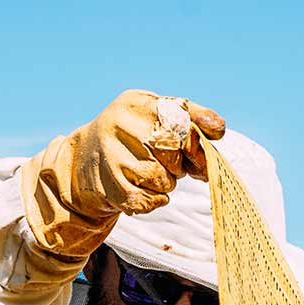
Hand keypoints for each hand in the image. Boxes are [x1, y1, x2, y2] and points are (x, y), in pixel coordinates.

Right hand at [20, 89, 225, 258]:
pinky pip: (147, 201)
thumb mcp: (157, 116)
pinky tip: (144, 191)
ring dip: (165, 185)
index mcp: (137, 103)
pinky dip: (154, 201)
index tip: (196, 159)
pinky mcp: (108, 185)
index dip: (195, 146)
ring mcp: (110, 156)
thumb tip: (219, 129)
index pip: (180, 124)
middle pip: (173, 155)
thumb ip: (191, 118)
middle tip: (169, 167)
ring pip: (162, 181)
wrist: (84, 160)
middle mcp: (119, 124)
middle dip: (179, 166)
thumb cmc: (133, 137)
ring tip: (151, 176)